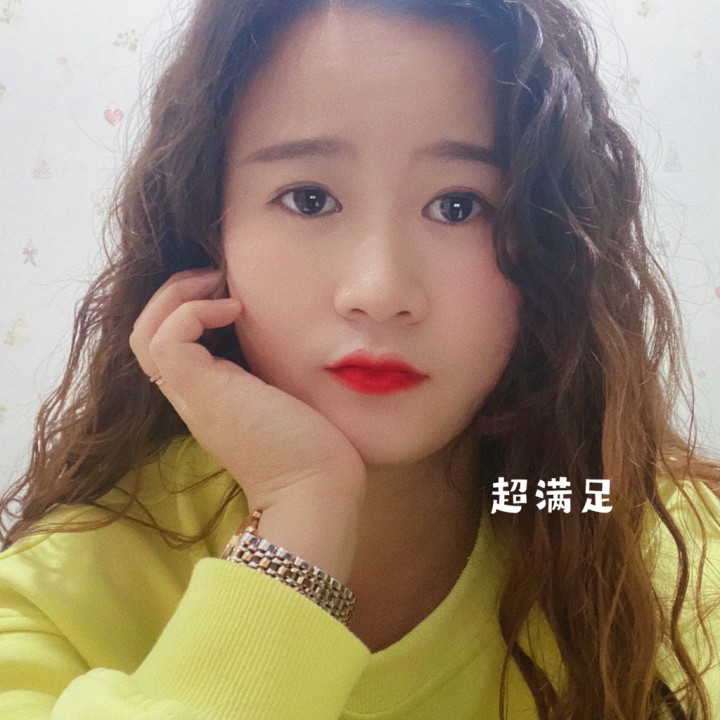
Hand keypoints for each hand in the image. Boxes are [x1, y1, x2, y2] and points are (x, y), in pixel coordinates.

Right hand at [129, 268, 366, 512]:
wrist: (317, 491)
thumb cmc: (312, 446)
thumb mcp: (282, 394)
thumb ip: (265, 367)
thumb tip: (277, 328)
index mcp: (209, 395)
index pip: (167, 345)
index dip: (185, 308)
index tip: (229, 292)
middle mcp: (191, 396)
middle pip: (144, 335)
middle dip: (173, 294)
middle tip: (216, 278)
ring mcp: (193, 396)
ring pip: (144, 334)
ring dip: (176, 297)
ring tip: (218, 286)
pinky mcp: (203, 394)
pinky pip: (169, 340)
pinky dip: (193, 313)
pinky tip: (235, 310)